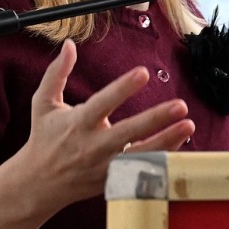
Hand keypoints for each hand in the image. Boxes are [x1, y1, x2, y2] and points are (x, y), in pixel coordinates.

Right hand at [21, 39, 195, 206]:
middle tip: (180, 105)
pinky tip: (180, 143)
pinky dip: (161, 158)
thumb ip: (56, 73)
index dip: (122, 88)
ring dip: (166, 140)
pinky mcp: (114, 180)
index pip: (102, 103)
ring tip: (188, 125)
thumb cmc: (44, 138)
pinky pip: (141, 169)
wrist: (39, 183)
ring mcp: (105, 165)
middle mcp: (93, 146)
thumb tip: (69, 44)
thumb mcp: (43, 103)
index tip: (143, 72)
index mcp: (78, 123)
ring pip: (140, 154)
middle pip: (128, 132)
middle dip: (155, 119)